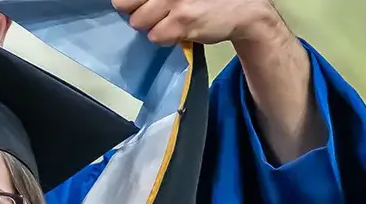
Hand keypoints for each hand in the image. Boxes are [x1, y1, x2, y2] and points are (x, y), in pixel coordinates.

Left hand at [113, 0, 283, 45]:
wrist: (244, 9)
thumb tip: (121, 3)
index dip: (130, 2)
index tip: (143, 5)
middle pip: (125, 4)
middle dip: (138, 10)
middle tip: (156, 11)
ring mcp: (173, 0)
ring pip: (138, 22)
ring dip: (152, 25)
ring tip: (170, 20)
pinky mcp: (182, 20)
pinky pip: (155, 36)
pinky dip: (165, 38)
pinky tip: (178, 30)